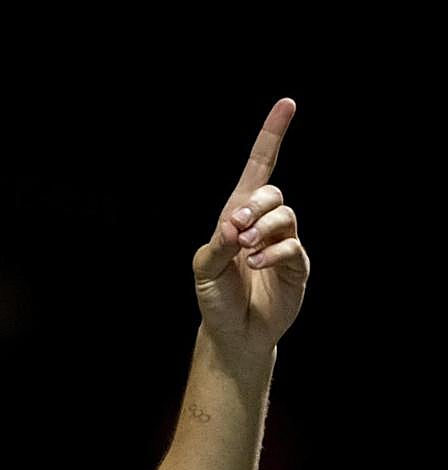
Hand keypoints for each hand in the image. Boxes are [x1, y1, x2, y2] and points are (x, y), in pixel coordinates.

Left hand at [191, 98, 310, 359]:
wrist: (233, 332)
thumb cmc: (215, 297)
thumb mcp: (205, 269)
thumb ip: (217, 245)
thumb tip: (234, 223)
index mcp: (237, 216)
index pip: (259, 168)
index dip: (271, 136)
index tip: (287, 104)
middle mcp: (263, 224)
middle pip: (273, 192)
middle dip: (257, 204)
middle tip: (237, 228)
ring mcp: (282, 244)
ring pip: (285, 216)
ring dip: (264, 228)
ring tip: (246, 249)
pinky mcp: (296, 266)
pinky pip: (292, 246)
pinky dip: (274, 252)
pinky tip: (257, 264)